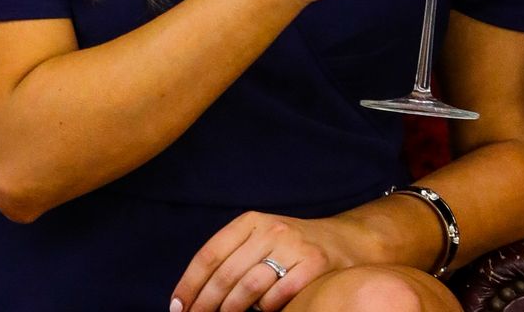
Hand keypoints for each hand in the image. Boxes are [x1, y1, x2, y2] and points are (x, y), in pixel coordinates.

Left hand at [172, 211, 368, 311]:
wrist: (346, 241)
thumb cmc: (293, 246)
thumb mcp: (260, 237)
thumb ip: (232, 256)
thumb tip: (193, 292)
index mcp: (251, 221)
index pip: (209, 255)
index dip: (189, 284)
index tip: (177, 307)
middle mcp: (271, 230)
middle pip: (225, 274)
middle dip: (205, 305)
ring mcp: (294, 246)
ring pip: (248, 287)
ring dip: (230, 310)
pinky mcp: (313, 264)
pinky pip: (277, 296)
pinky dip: (264, 310)